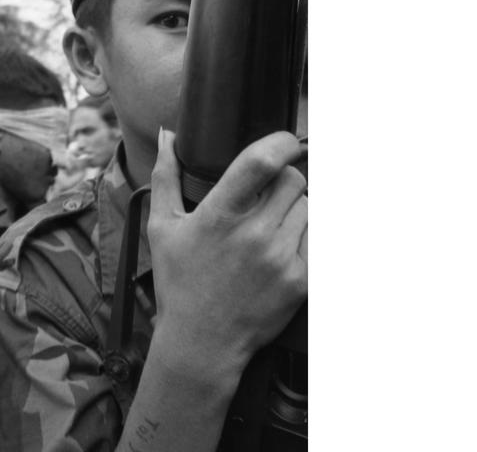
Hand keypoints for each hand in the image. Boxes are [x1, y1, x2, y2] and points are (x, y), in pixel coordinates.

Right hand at [147, 129, 307, 378]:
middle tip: (266, 195)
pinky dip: (302, 236)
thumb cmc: (179, 282)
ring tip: (269, 227)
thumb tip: (167, 135)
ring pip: (308, 207)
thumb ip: (165, 177)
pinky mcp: (300, 280)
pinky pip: (315, 238)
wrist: (201, 342)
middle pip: (293, 180)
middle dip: (283, 180)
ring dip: (293, 209)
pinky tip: (278, 250)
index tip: (285, 141)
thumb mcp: (161, 228)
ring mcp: (279, 259)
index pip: (260, 163)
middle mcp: (252, 235)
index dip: (281, 142)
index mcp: (219, 216)